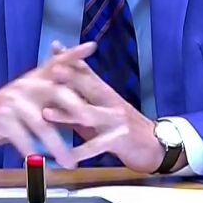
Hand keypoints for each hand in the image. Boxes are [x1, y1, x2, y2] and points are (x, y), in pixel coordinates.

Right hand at [0, 41, 96, 167]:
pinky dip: (32, 153)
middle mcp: (26, 85)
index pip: (57, 63)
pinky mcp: (1, 117)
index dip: (73, 55)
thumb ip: (54, 101)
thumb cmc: (8, 115)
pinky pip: (22, 137)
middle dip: (76, 107)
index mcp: (36, 79)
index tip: (91, 46)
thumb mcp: (30, 102)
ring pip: (42, 124)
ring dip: (57, 146)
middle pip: (57, 92)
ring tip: (69, 161)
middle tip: (91, 120)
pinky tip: (39, 164)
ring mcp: (13, 100)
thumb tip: (85, 110)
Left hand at [40, 46, 170, 173]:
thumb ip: (76, 111)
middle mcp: (112, 103)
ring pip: (90, 115)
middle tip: (53, 69)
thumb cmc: (123, 131)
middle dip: (71, 78)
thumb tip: (49, 103)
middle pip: (90, 87)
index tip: (56, 47)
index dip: (72, 60)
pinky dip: (81, 151)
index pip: (88, 73)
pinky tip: (68, 156)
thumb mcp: (99, 118)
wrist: (155, 146)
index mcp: (107, 94)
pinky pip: (97, 145)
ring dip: (67, 114)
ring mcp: (117, 120)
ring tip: (46, 113)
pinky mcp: (120, 139)